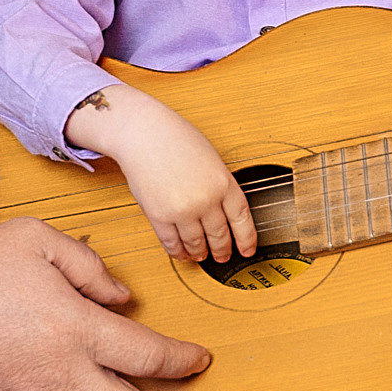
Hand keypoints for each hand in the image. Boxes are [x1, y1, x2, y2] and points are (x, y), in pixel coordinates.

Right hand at [67, 83, 255, 264]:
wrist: (144, 133)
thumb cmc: (176, 139)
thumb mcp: (212, 159)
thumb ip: (220, 185)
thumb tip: (223, 211)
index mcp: (224, 183)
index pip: (242, 220)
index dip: (246, 240)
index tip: (247, 250)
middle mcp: (206, 199)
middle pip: (220, 236)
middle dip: (222, 250)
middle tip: (223, 256)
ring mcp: (183, 210)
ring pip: (196, 244)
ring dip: (199, 254)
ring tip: (200, 256)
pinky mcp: (159, 216)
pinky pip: (172, 243)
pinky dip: (178, 252)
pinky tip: (181, 252)